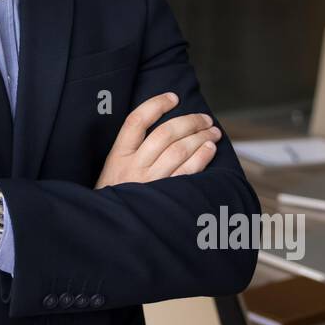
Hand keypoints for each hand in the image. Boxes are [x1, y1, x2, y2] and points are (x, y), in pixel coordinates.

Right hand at [95, 92, 220, 188]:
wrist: (112, 226)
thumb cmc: (116, 196)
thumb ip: (132, 150)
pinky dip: (202, 157)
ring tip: (213, 132)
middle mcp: (133, 166)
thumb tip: (166, 128)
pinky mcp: (165, 197)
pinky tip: (210, 149)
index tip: (173, 97)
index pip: (136, 121)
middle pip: (165, 133)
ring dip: (200, 137)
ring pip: (179, 150)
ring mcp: (150, 182)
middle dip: (190, 121)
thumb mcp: (112, 170)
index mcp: (118, 156)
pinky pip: (188, 172)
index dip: (156, 104)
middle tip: (205, 119)